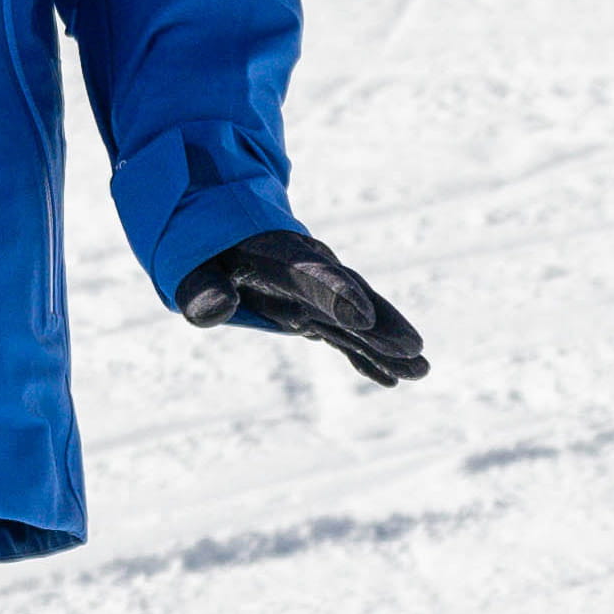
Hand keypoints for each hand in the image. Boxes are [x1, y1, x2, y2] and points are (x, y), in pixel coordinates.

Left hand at [174, 227, 427, 385]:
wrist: (221, 232)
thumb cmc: (203, 248)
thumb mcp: (192, 263)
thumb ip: (202, 287)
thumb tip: (216, 310)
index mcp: (282, 254)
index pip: (314, 275)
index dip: (339, 295)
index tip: (363, 320)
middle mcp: (311, 273)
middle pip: (353, 298)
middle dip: (383, 324)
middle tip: (414, 349)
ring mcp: (317, 295)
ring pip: (359, 320)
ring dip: (387, 345)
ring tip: (421, 370)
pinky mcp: (315, 312)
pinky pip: (345, 337)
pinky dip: (366, 358)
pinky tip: (391, 382)